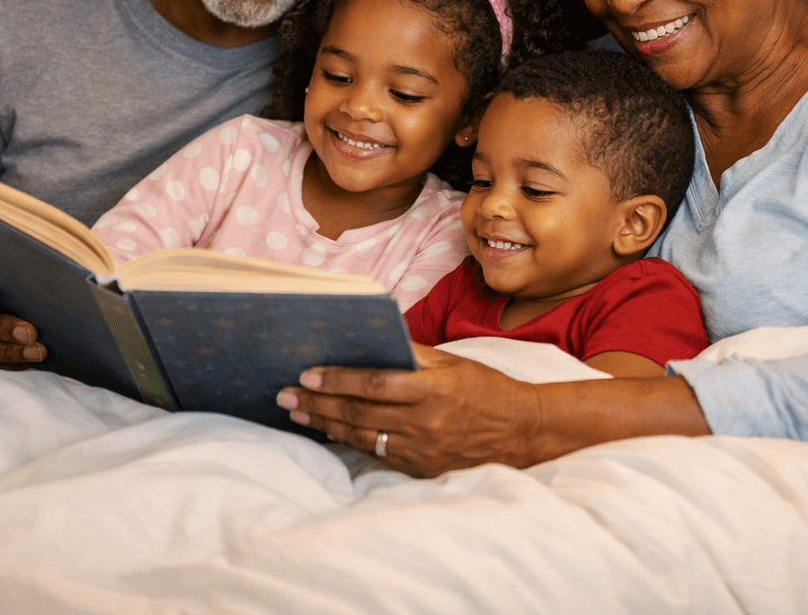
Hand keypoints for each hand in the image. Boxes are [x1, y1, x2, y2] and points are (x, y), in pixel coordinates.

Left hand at [276, 344, 542, 477]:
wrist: (523, 432)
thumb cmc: (487, 388)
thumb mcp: (453, 362)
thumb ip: (413, 353)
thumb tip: (373, 339)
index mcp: (433, 389)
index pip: (374, 384)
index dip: (337, 380)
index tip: (306, 375)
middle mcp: (425, 422)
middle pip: (359, 414)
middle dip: (317, 404)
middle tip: (285, 396)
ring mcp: (422, 450)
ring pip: (362, 437)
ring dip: (325, 425)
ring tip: (298, 415)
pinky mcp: (422, 469)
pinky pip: (377, 454)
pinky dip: (350, 442)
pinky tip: (331, 432)